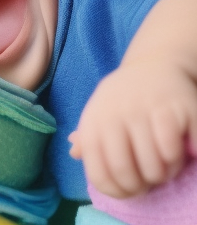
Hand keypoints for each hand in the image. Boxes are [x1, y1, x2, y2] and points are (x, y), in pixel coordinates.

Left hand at [69, 60, 196, 198]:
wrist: (154, 63)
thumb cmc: (124, 96)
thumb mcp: (100, 110)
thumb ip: (88, 136)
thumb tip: (74, 152)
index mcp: (93, 121)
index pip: (99, 174)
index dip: (118, 192)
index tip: (131, 190)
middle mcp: (115, 114)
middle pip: (126, 173)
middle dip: (142, 185)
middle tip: (151, 178)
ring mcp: (143, 108)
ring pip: (154, 166)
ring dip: (164, 173)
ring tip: (166, 162)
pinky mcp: (173, 106)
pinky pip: (172, 148)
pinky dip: (178, 156)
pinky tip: (180, 148)